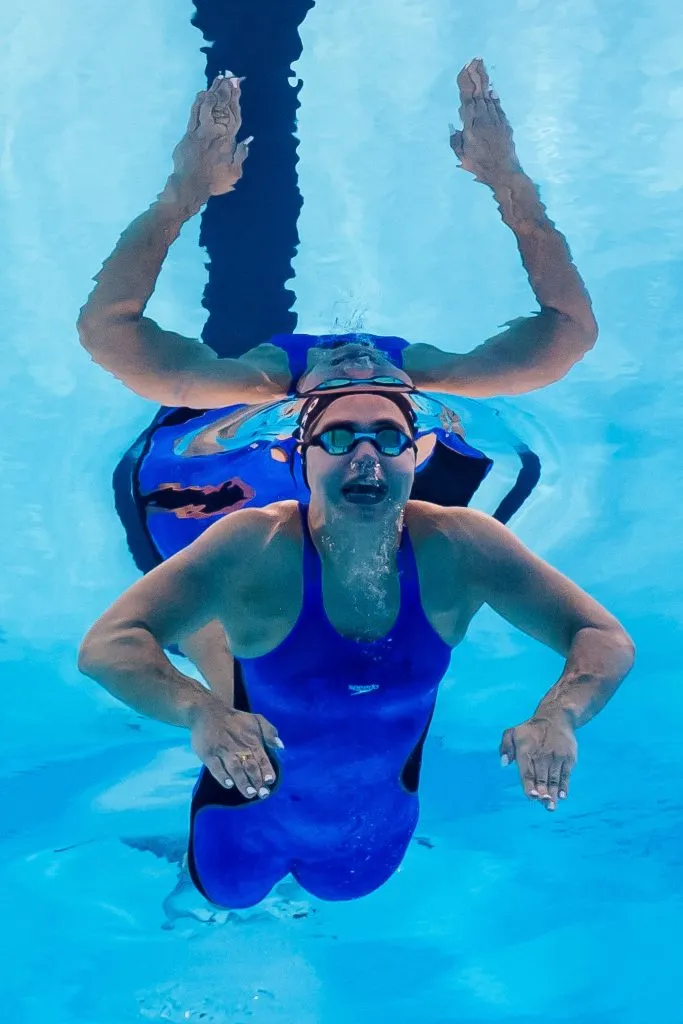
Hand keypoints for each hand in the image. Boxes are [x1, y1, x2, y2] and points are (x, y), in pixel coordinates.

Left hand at [169, 73, 251, 205]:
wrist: (190, 185)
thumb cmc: (214, 181)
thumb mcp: (234, 173)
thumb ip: (241, 155)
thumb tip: (248, 140)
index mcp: (228, 141)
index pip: (233, 115)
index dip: (235, 99)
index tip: (238, 85)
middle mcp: (215, 132)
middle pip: (221, 106)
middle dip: (226, 89)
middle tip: (230, 75)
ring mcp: (200, 131)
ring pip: (208, 106)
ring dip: (213, 91)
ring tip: (218, 79)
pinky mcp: (189, 133)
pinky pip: (195, 112)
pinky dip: (199, 101)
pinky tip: (203, 92)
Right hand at [190, 693, 282, 799]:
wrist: (208, 712)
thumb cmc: (236, 720)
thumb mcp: (256, 720)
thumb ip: (270, 732)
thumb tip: (280, 746)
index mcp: (251, 741)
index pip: (261, 758)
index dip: (266, 770)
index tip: (270, 781)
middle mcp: (238, 748)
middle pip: (249, 766)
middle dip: (257, 780)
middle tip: (262, 794)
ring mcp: (223, 751)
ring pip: (234, 768)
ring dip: (242, 781)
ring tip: (249, 793)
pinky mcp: (208, 754)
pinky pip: (216, 767)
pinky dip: (222, 776)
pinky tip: (228, 784)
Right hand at [450, 58, 521, 186]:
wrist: (504, 171)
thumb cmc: (480, 166)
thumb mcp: (462, 156)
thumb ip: (456, 140)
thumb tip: (454, 127)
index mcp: (471, 126)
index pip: (467, 99)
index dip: (467, 83)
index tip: (465, 69)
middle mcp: (483, 119)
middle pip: (479, 93)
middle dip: (476, 76)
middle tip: (475, 59)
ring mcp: (495, 120)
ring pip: (488, 97)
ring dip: (485, 82)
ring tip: (482, 68)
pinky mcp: (504, 124)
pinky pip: (498, 106)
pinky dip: (494, 97)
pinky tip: (491, 90)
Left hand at [500, 713, 576, 810]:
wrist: (555, 717)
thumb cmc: (530, 730)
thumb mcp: (512, 732)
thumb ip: (505, 747)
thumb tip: (504, 764)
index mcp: (526, 751)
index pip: (527, 771)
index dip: (529, 784)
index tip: (531, 796)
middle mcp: (541, 755)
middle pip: (541, 778)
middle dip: (543, 793)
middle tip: (544, 804)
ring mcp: (556, 757)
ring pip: (554, 779)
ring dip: (553, 794)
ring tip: (551, 807)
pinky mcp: (568, 758)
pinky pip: (565, 775)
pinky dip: (564, 786)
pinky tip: (562, 795)